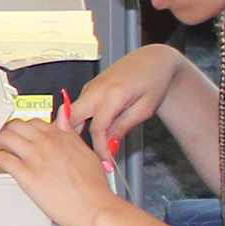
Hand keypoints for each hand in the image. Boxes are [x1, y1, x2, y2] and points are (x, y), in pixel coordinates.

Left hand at [0, 108, 125, 225]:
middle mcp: (47, 142)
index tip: (16, 131)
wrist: (96, 209)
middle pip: (17, 125)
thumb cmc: (95, 189)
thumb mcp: (86, 153)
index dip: (22, 126)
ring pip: (7, 137)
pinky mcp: (27, 174)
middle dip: (6, 129)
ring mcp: (35, 157)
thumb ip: (71, 133)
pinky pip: (1, 158)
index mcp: (61, 136)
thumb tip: (64, 115)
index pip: (35, 123)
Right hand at [71, 44, 190, 151]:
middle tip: (84, 159)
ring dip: (76, 132)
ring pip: (73, 114)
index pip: (97, 129)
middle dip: (72, 140)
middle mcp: (96, 89)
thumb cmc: (152, 81)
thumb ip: (123, 127)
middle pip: (71, 118)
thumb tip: (110, 147)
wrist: (153, 60)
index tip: (106, 165)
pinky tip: (92, 135)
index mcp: (112, 95)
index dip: (100, 151)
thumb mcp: (143, 109)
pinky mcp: (90, 88)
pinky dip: (81, 122)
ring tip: (88, 152)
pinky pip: (79, 108)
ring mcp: (90, 87)